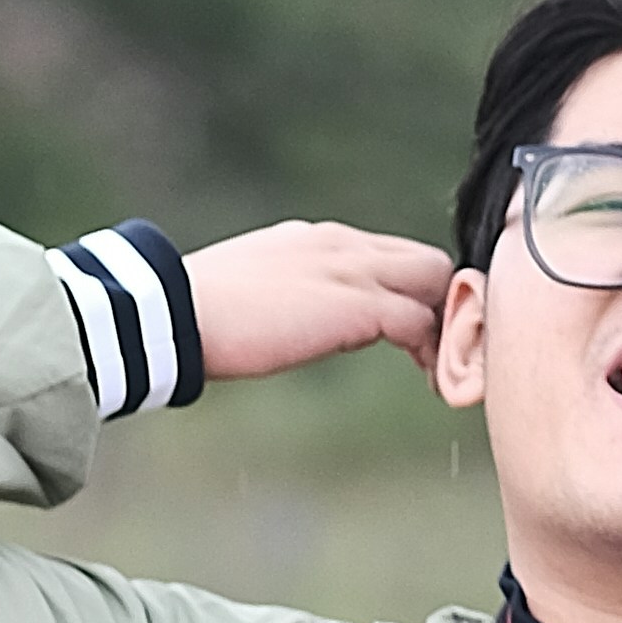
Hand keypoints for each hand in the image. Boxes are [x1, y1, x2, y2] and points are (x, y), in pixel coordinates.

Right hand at [185, 220, 454, 384]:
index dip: (407, 294)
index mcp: (318, 240)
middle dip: (439, 305)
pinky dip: (433, 351)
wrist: (176, 311)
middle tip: (433, 356)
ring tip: (437, 371)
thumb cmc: (199, 312)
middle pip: (426, 261)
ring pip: (436, 281)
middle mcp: (343, 245)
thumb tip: (302, 323)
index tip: (406, 335)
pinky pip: (421, 320)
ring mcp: (352, 270)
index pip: (390, 254)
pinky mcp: (355, 305)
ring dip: (444, 327)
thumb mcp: (258, 290)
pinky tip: (428, 382)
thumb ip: (294, 295)